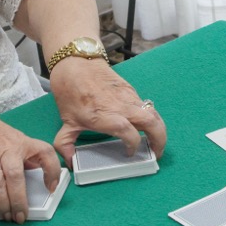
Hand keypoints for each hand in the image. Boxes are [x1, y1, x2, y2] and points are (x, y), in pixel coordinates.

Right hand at [0, 95, 61, 223]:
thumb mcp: (16, 140)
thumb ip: (28, 158)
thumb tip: (43, 179)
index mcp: (21, 143)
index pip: (44, 153)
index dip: (51, 171)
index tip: (51, 187)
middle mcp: (6, 150)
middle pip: (15, 176)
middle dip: (19, 200)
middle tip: (21, 216)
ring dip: (2, 204)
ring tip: (6, 216)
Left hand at [49, 56, 167, 162]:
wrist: (76, 63)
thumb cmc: (71, 92)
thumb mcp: (66, 121)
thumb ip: (66, 144)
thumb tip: (69, 161)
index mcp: (105, 116)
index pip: (129, 132)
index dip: (133, 145)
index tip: (129, 153)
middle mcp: (121, 107)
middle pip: (151, 122)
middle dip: (159, 140)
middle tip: (156, 153)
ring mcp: (129, 97)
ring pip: (153, 113)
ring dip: (159, 129)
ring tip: (156, 143)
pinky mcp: (132, 90)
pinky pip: (147, 106)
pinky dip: (151, 118)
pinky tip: (145, 127)